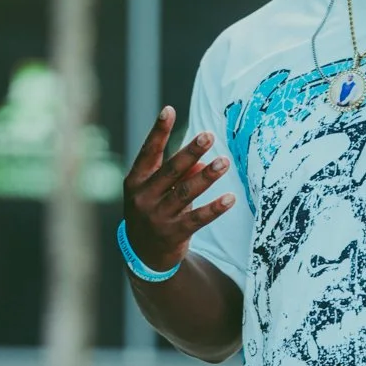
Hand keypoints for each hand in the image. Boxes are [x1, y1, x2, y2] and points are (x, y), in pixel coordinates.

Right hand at [122, 107, 233, 275]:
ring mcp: (157, 217)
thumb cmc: (153, 212)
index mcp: (135, 181)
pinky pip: (197, 219)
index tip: (169, 110)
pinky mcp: (173, 234)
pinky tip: (230, 198)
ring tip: (224, 162)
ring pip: (185, 193)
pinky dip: (214, 208)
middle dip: (190, 152)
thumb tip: (203, 162)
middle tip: (208, 135)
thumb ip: (179, 175)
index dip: (158, 131)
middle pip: (170, 171)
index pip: (148, 152)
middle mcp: (143, 197)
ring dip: (206, 177)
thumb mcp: (158, 191)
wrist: (143, 254)